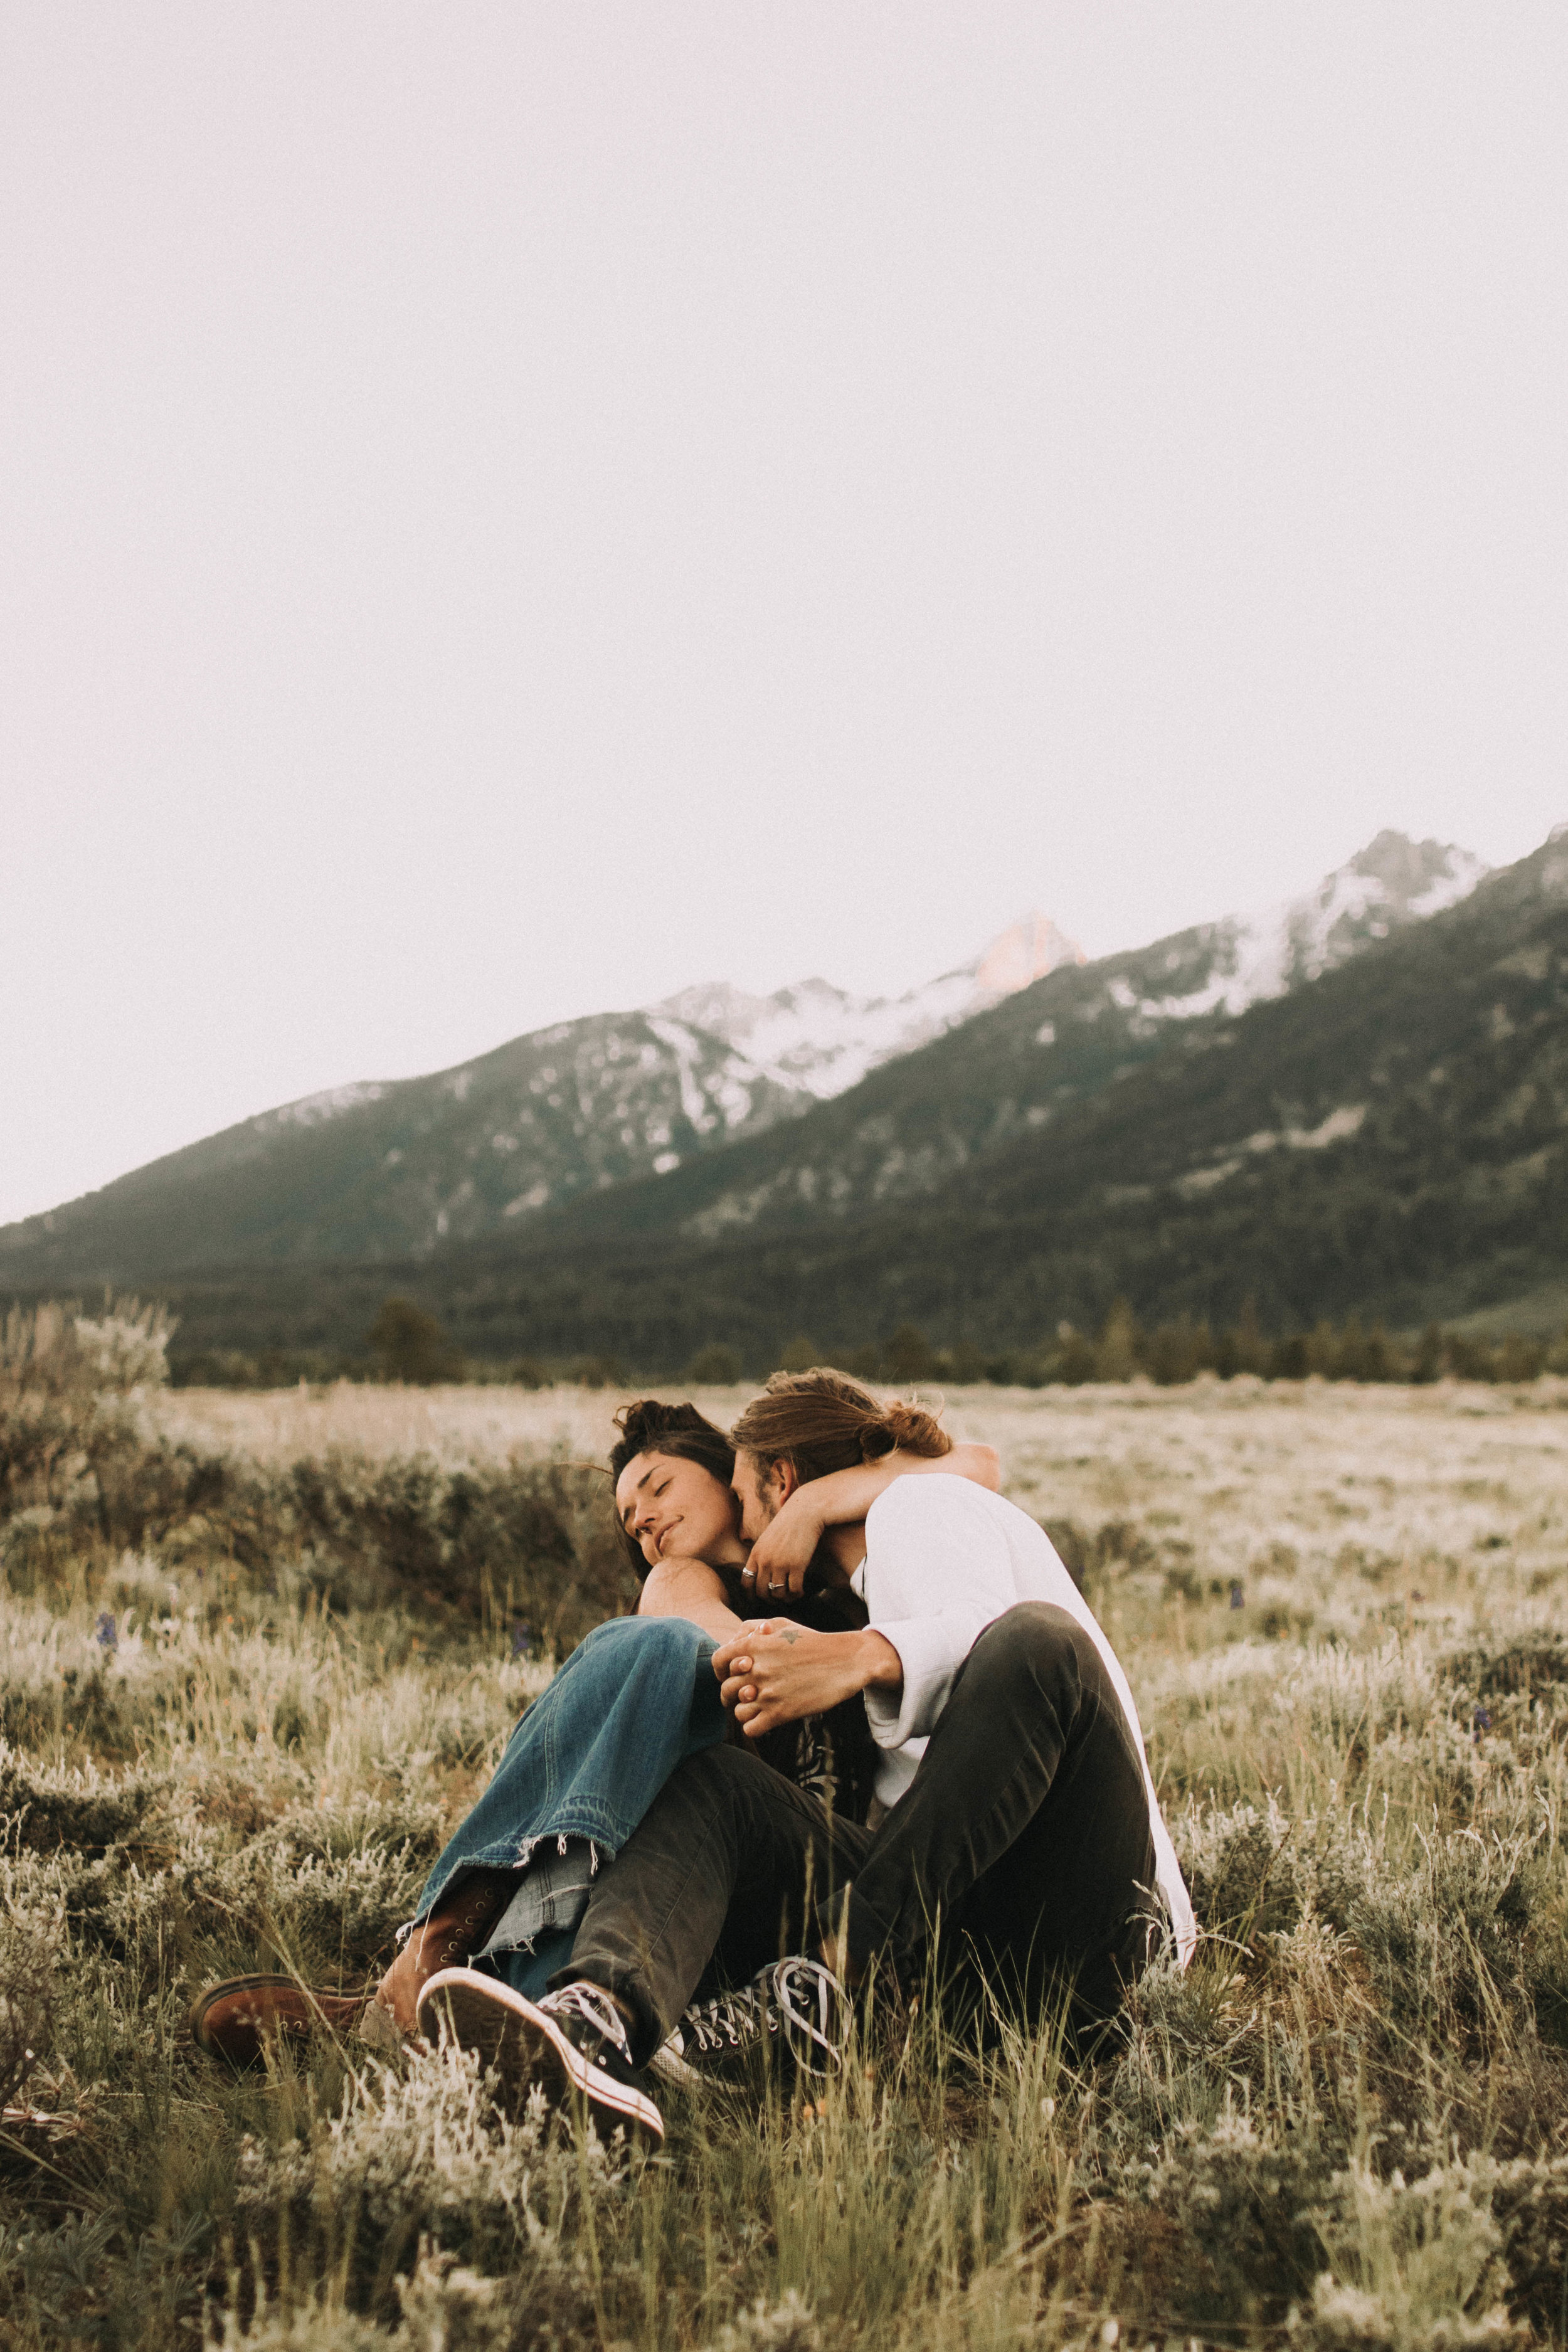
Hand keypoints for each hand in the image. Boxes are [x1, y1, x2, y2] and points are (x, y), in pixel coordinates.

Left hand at [711, 1623, 898, 1736]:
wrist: (845, 1661)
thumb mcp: (782, 1625)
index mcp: (754, 1645)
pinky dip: (756, 1726)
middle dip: (734, 1694)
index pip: (718, 1661)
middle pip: (726, 1689)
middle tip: (748, 1695)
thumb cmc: (814, 1642)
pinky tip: (768, 1718)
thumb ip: (753, 1629)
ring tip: (760, 1706)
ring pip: (737, 1711)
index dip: (720, 1671)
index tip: (729, 1677)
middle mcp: (757, 1668)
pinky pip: (750, 1728)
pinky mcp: (781, 1713)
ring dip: (746, 1711)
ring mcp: (768, 1692)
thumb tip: (734, 1641)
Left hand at [741, 1492, 825, 1599]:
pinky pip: (794, 1590)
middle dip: (770, 1599)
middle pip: (762, 1592)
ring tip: (791, 1595)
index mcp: (756, 1554)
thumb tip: (763, 1574)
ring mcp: (780, 1564)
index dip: (751, 1595)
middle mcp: (765, 1561)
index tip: (758, 1599)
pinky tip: (801, 1591)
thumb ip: (763, 1555)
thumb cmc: (788, 1524)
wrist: (804, 1512)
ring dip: (785, 1598)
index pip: (746, 1582)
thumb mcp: (768, 1538)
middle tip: (779, 1599)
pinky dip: (797, 1594)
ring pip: (778, 1594)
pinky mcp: (796, 1565)